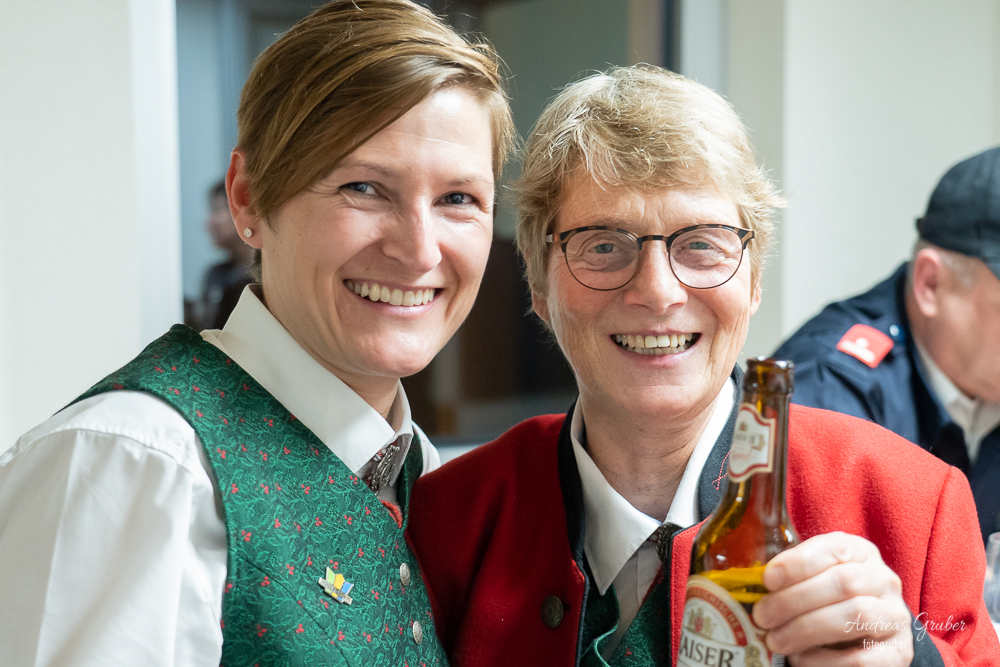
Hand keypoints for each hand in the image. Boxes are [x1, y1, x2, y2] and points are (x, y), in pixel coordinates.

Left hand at [751, 532, 913, 665]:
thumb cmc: (825, 600)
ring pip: (856, 615)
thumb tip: (748, 586)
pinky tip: (801, 659)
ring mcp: (895, 617)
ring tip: (775, 641)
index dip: (798, 563)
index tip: (767, 579)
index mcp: (859, 552)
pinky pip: (862, 659)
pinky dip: (825, 661)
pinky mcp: (898, 654)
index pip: (834, 548)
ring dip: (806, 629)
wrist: (863, 637)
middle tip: (762, 616)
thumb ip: (789, 577)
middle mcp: (883, 580)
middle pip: (843, 582)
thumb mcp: (812, 579)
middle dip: (794, 600)